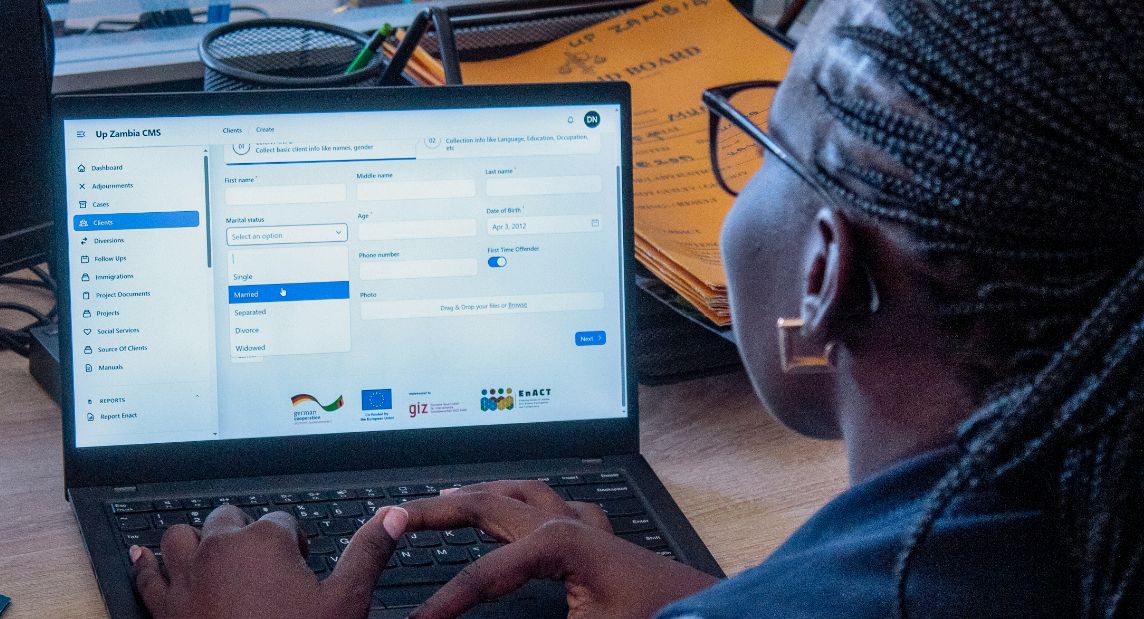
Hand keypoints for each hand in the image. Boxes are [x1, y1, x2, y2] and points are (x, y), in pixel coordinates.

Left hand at [131, 504, 407, 618]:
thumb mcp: (346, 599)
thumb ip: (369, 551)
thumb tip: (392, 516)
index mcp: (264, 541)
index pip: (284, 520)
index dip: (297, 542)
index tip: (303, 565)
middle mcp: (219, 550)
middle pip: (229, 519)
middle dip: (248, 533)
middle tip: (268, 564)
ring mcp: (187, 579)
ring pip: (181, 537)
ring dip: (197, 540)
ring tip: (215, 555)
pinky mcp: (165, 609)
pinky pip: (146, 575)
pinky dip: (147, 563)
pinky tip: (145, 556)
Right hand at [400, 480, 718, 618]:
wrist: (714, 618)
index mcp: (559, 542)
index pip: (481, 575)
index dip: (442, 603)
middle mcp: (568, 522)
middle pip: (487, 504)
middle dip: (437, 510)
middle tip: (395, 517)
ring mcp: (586, 524)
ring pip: (519, 492)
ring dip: (478, 494)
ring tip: (445, 500)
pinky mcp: (601, 538)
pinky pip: (552, 504)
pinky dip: (522, 503)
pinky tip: (518, 511)